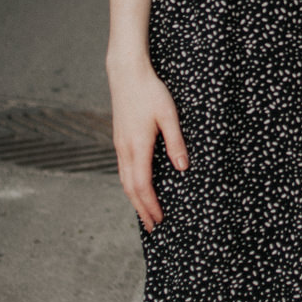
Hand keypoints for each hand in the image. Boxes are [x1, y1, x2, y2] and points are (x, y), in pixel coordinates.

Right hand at [107, 58, 187, 230]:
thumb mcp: (169, 115)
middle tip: (152, 228)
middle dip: (141, 209)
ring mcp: (119, 144)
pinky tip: (136, 186)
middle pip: (130, 188)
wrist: (126, 73)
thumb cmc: (150, 91)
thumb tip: (183, 168)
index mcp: (138, 146)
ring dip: (134, 199)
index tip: (159, 220)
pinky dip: (130, 185)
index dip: (151, 205)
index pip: (143, 185)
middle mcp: (125, 149)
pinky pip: (123, 169)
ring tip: (144, 213)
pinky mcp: (119, 139)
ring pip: (124, 180)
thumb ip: (175, 142)